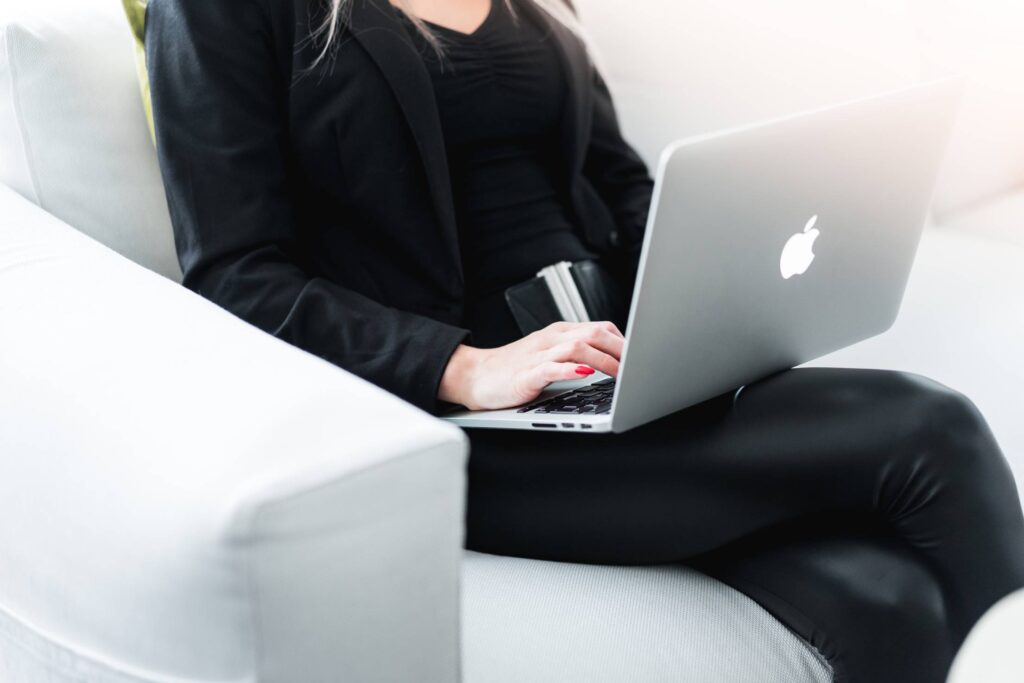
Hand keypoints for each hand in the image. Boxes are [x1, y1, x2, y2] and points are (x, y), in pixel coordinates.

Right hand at [439, 321, 623, 410]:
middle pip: (594, 334)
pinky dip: (570, 370)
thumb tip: (612, 361)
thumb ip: (576, 355)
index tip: (643, 357)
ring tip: (621, 374)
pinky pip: (551, 368)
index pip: (600, 328)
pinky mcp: (526, 374)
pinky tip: (584, 375)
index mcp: (558, 333)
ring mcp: (538, 355)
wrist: (474, 376)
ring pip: (577, 348)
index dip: (625, 342)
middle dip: (622, 350)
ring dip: (603, 360)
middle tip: (640, 366)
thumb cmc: (512, 369)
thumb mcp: (549, 356)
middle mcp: (551, 339)